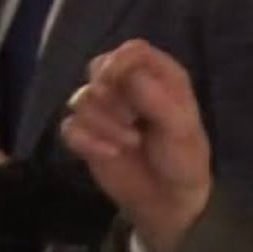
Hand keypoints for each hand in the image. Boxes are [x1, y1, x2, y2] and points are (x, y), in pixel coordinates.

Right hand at [61, 39, 212, 251]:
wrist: (168, 201)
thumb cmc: (183, 157)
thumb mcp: (180, 128)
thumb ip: (155, 97)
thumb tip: (124, 73)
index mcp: (158, 76)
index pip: (131, 50)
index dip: (121, 62)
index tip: (118, 82)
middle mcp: (129, 86)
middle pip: (98, 68)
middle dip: (111, 96)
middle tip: (133, 119)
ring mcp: (105, 110)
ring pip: (81, 98)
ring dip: (104, 123)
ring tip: (130, 143)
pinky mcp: (86, 136)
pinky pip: (69, 127)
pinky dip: (87, 141)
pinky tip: (110, 154)